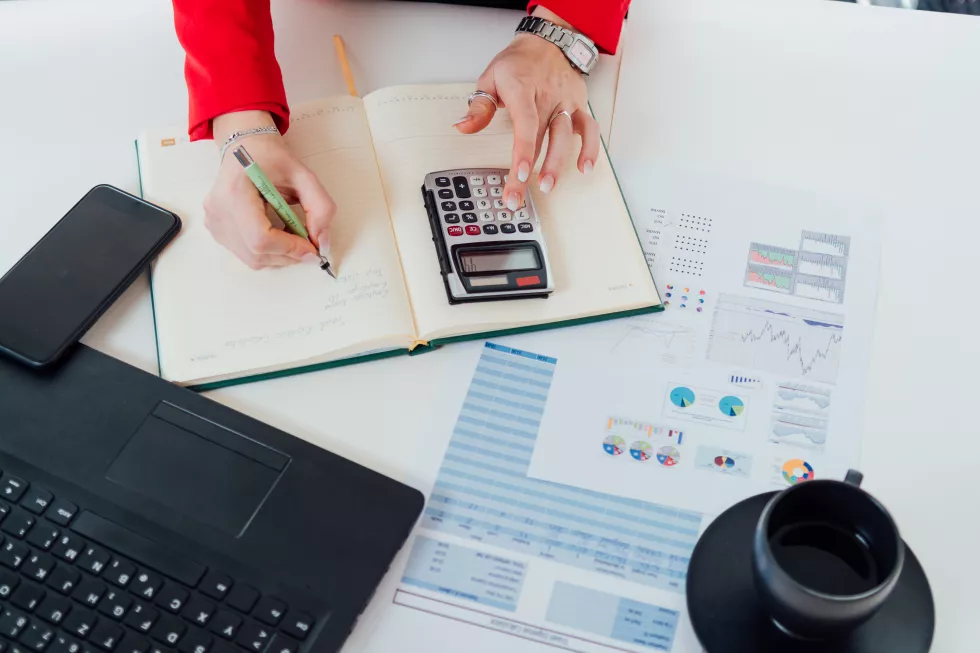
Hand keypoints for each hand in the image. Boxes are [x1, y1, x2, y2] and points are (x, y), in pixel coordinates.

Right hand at [205, 111, 335, 269]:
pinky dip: (267, 252)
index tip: (311, 248)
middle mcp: (218, 210)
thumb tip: (321, 243)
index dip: (289, 249)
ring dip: (280, 255)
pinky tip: (276, 234)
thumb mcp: (304, 176)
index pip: (260, 238)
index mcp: (235, 192)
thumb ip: (320, 208)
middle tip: (308, 245)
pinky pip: (245, 254)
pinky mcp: (216, 230)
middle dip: (288, 254)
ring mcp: (214, 222)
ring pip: (252, 259)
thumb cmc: (271, 159)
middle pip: (257, 253)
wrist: (246, 148)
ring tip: (292, 236)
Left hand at [455, 8, 599, 209]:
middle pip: (541, 139)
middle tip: (518, 197)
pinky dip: (590, 148)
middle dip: (530, 172)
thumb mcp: (490, 77)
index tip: (518, 174)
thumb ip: (479, 106)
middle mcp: (548, 98)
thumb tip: (463, 127)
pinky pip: (589, 129)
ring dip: (557, 164)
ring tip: (548, 186)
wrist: (549, 42)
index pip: (525, 124)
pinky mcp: (578, 107)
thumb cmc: (518, 63)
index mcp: (523, 90)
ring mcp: (565, 103)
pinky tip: (584, 168)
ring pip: (565, 137)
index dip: (523, 151)